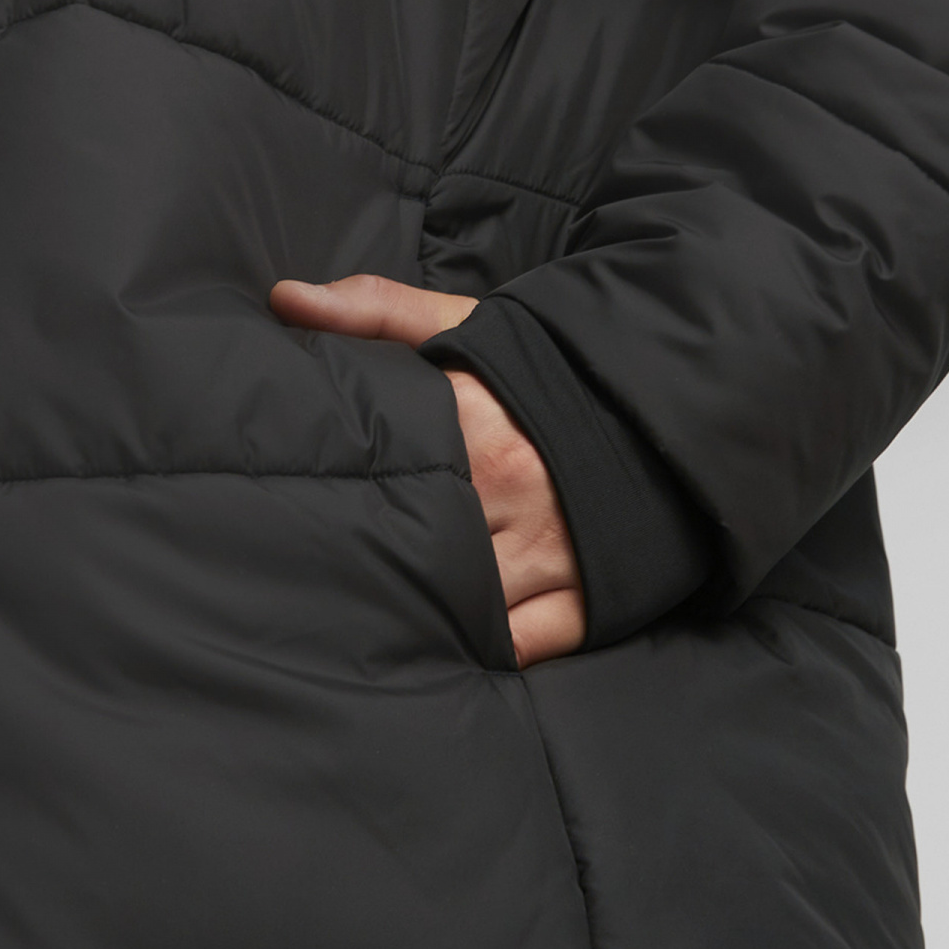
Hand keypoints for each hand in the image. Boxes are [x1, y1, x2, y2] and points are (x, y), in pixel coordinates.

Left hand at [268, 273, 587, 666]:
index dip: (339, 486)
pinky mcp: (588, 599)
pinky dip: (476, 649)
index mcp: (476, 418)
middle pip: (414, 544)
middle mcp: (512, 487)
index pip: (385, 464)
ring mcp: (552, 551)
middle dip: (369, 556)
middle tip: (314, 570)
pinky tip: (438, 644)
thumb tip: (283, 298)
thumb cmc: (553, 365)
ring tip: (369, 612)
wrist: (665, 407)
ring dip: (418, 610)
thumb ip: (375, 309)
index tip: (297, 499)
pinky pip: (515, 647)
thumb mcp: (467, 323)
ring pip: (459, 604)